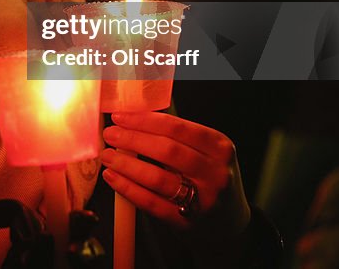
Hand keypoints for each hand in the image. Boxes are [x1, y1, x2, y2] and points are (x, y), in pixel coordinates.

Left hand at [100, 112, 250, 249]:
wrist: (230, 221)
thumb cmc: (209, 177)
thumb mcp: (207, 152)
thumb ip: (177, 137)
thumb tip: (131, 120)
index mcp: (220, 147)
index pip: (177, 127)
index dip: (144, 120)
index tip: (120, 117)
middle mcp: (215, 173)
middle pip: (167, 150)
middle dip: (132, 139)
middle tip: (110, 134)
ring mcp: (203, 199)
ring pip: (158, 177)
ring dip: (127, 165)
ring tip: (108, 156)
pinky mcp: (187, 222)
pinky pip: (152, 203)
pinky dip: (128, 189)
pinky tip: (113, 178)